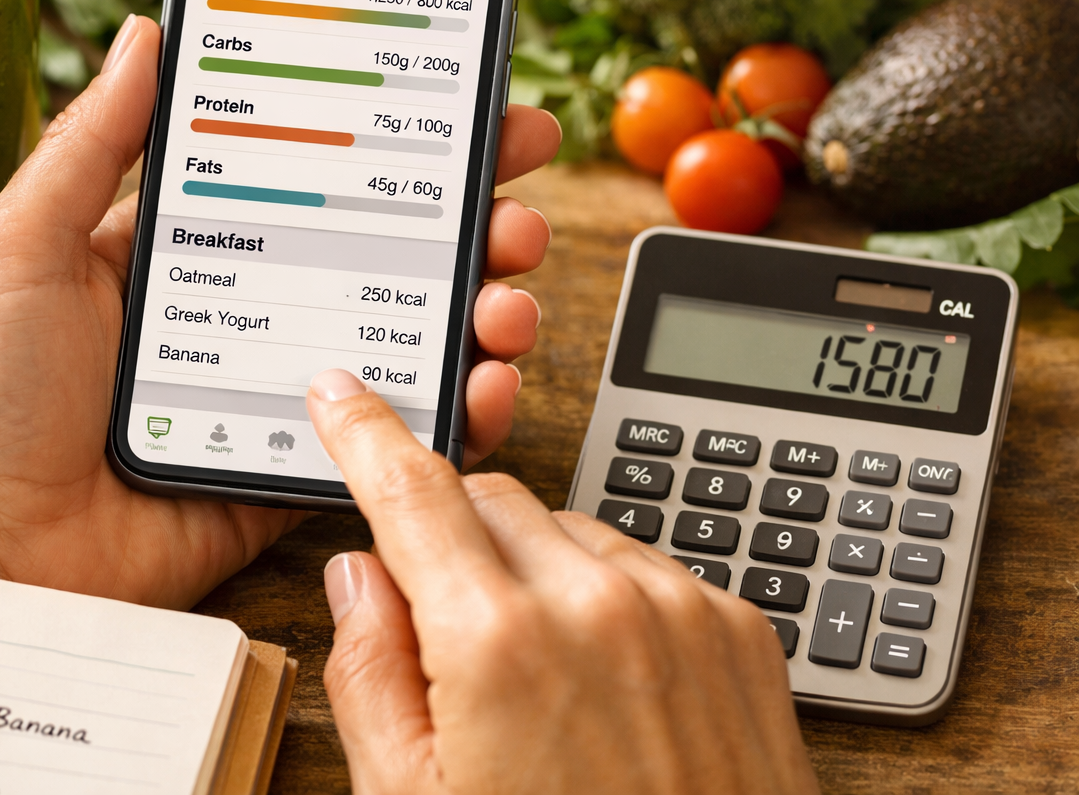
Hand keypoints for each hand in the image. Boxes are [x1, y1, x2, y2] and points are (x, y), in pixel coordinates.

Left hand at [0, 15, 561, 609]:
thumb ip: (92, 144)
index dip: (391, 148)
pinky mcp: (288, 475)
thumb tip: (145, 34)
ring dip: (475, 313)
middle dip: (464, 227)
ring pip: (402, 344)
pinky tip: (480, 385)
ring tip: (506, 298)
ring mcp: (273, 399)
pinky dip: (449, 416)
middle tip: (512, 208)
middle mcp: (243, 318)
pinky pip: (386, 443)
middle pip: (380, 259)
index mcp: (187, 254)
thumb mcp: (22, 242)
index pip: (313, 183)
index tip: (467, 108)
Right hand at [307, 369, 819, 794]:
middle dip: (448, 536)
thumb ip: (369, 672)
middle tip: (440, 626)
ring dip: (530, 571)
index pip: (410, 490)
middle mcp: (596, 602)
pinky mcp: (737, 628)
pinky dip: (603, 596)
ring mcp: (678, 609)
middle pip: (488, 500)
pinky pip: (641, 566)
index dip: (363, 434)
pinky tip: (604, 684)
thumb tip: (360, 576)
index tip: (342, 396)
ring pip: (566, 530)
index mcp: (497, 643)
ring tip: (537, 684)